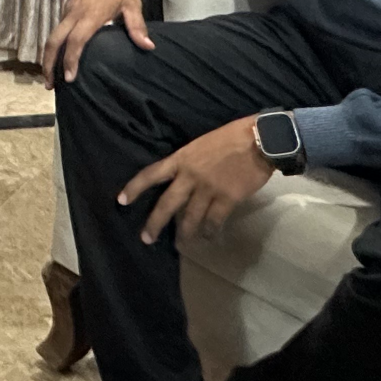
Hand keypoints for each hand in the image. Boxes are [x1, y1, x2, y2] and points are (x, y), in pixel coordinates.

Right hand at [43, 0, 151, 84]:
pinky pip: (58, 27)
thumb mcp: (132, 3)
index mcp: (90, 15)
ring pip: (53, 34)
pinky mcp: (68, 5)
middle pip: (54, 41)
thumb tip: (148, 47)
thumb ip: (137, 27)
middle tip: (48, 84)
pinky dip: (55, 43)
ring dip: (49, 55)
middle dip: (48, 63)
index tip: (69, 78)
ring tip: (52, 74)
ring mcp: (69, 8)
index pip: (76, 42)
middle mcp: (75, 13)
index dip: (70, 61)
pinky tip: (60, 52)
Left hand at [118, 117, 272, 244]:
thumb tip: (184, 180)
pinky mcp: (227, 199)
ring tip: (181, 243)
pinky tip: (208, 237)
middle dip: (154, 224)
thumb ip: (189, 162)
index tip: (121, 200)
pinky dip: (210, 231)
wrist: (259, 140)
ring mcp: (208, 189)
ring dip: (184, 233)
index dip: (134, 188)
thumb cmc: (232, 137)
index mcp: (181, 158)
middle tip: (147, 239)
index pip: (151, 174)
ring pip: (190, 218)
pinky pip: (214, 221)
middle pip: (166, 204)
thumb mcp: (201, 144)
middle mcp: (190, 176)